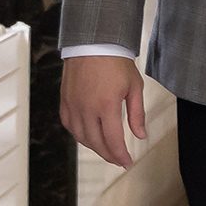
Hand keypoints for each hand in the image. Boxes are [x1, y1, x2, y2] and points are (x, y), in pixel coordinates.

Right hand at [61, 53, 146, 168]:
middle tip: (118, 160)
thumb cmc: (116, 62)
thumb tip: (141, 135)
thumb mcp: (134, 86)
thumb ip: (137, 114)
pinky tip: (89, 136)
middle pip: (96, 143)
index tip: (127, 162)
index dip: (120, 155)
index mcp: (107, 105)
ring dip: (94, 147)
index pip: (113, 141)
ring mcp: (73, 105)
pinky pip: (70, 126)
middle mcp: (87, 109)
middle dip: (109, 155)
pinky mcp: (65, 101)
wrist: (94, 42)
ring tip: (106, 150)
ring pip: (81, 137)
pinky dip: (79, 135)